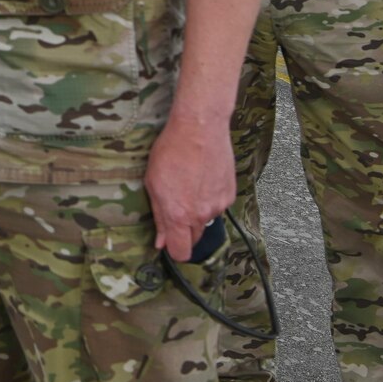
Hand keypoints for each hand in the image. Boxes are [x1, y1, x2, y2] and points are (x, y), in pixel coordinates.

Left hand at [146, 115, 234, 257]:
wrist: (200, 128)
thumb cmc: (171, 151)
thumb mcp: (153, 183)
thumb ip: (159, 217)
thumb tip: (161, 241)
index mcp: (178, 215)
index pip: (181, 253)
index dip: (174, 250)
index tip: (169, 241)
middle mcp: (201, 215)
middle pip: (194, 239)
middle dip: (184, 230)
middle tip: (177, 207)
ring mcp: (218, 205)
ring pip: (206, 221)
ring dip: (198, 212)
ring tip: (189, 185)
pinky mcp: (229, 194)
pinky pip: (217, 206)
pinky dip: (210, 199)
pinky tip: (202, 179)